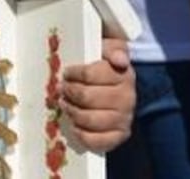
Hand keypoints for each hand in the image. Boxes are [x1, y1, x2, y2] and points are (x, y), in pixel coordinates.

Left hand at [60, 37, 135, 152]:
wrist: (122, 91)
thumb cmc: (109, 67)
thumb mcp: (110, 49)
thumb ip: (112, 48)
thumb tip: (120, 60)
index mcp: (124, 75)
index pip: (90, 75)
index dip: (74, 74)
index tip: (67, 73)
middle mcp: (127, 98)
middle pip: (87, 97)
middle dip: (69, 92)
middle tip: (61, 89)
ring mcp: (124, 118)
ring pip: (89, 119)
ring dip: (72, 112)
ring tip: (65, 104)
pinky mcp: (119, 136)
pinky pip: (96, 141)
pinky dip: (81, 134)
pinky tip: (75, 125)